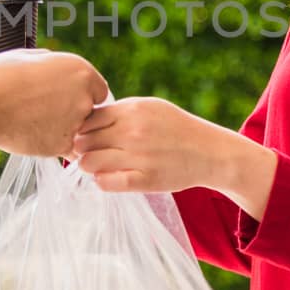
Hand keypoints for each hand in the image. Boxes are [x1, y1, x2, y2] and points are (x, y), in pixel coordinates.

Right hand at [0, 49, 107, 157]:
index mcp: (80, 70)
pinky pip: (63, 148)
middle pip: (90, 111)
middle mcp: (84, 96)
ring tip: (32, 121)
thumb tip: (57, 66)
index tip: (61, 97)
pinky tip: (29, 133)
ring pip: (77, 131)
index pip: (98, 90)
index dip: (82, 94)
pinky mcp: (62, 146)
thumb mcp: (27, 57)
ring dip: (63, 130)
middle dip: (74, 113)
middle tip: (43, 111)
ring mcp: (75, 123)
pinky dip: (51, 144)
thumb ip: (51, 63)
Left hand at [74, 97, 276, 212]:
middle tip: (89, 153)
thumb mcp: (150, 107)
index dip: (81, 129)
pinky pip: (106, 183)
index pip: (87, 120)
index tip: (86, 136)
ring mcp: (138, 156)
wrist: (208, 151)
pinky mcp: (145, 180)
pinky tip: (109, 177)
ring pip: (89, 163)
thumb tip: (85, 119)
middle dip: (81, 148)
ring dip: (89, 166)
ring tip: (99, 165)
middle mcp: (133, 131)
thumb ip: (120, 111)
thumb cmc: (175, 127)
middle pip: (84, 141)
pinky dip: (101, 181)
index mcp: (132, 110)